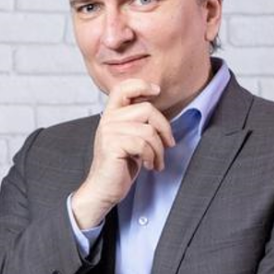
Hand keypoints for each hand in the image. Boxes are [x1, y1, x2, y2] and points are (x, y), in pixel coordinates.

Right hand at [72, 78, 174, 228]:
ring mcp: (109, 131)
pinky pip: (143, 144)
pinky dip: (151, 157)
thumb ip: (139, 124)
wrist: (104, 189)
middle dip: (164, 128)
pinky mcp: (112, 145)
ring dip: (159, 150)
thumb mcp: (132, 139)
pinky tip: (148, 166)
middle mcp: (108, 119)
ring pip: (149, 130)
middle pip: (147, 109)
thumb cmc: (121, 166)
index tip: (156, 90)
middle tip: (168, 145)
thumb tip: (159, 116)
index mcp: (112, 115)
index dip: (142, 84)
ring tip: (156, 161)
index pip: (123, 87)